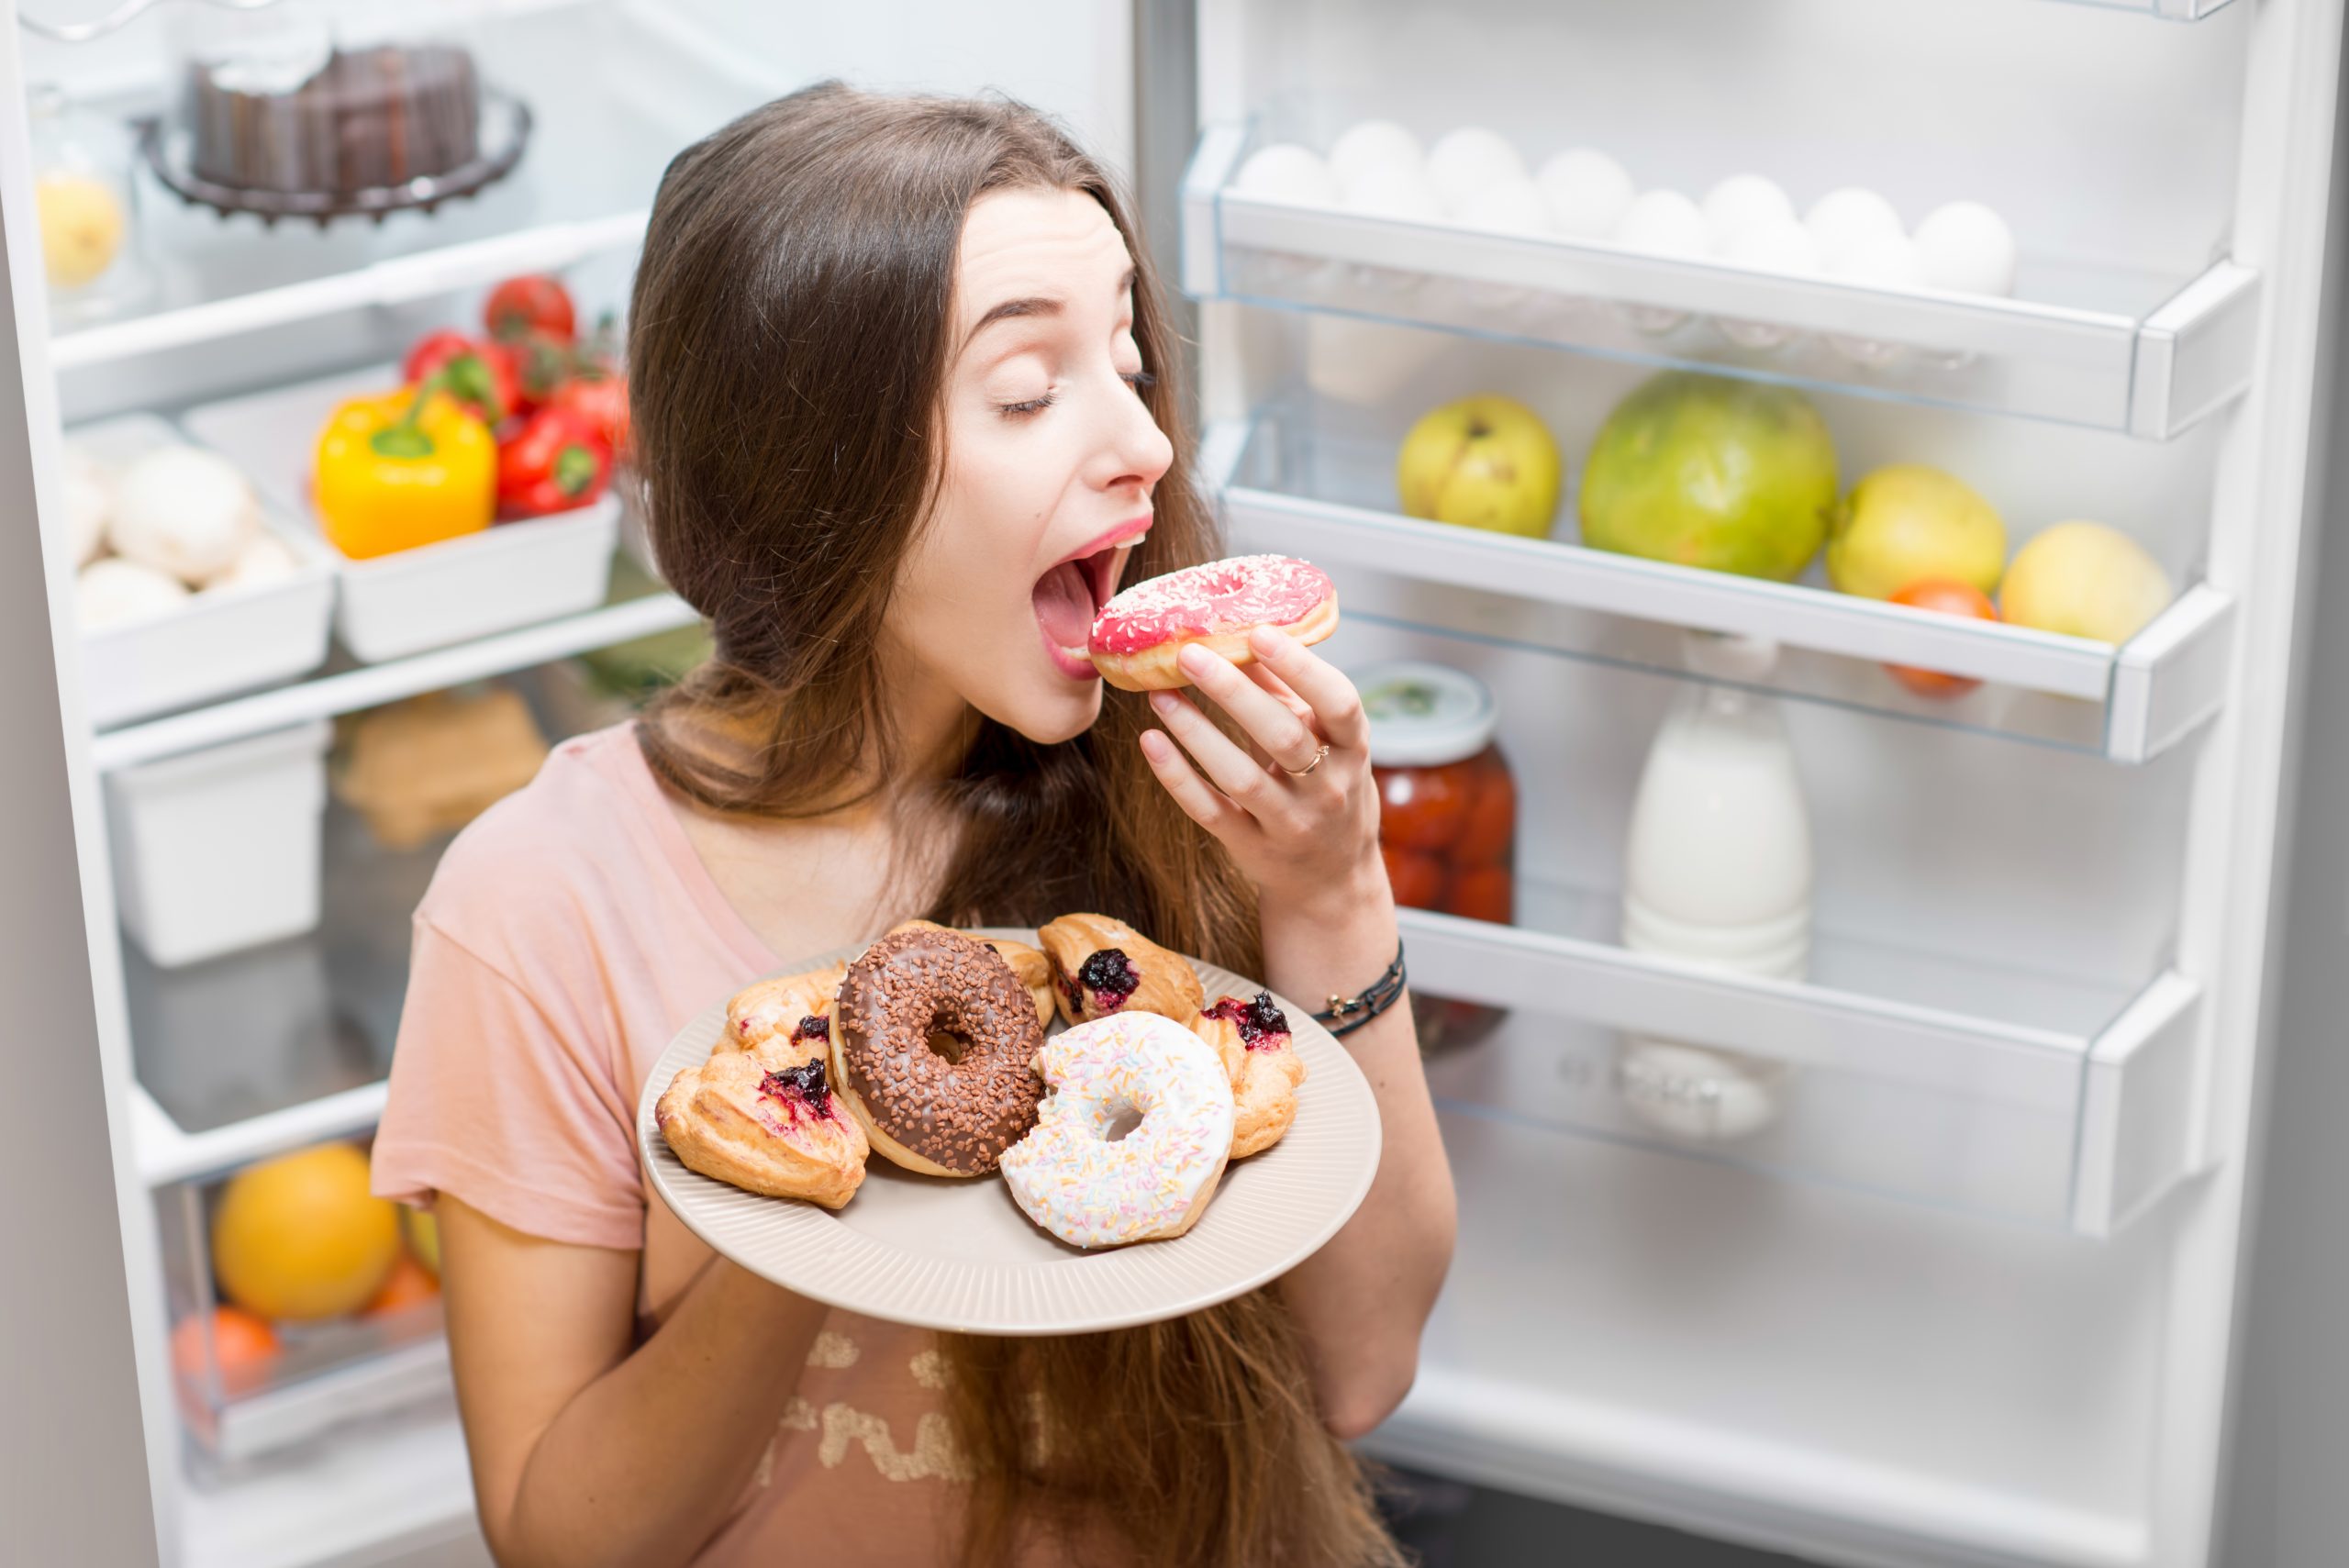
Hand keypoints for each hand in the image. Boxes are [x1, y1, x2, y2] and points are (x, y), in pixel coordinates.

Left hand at [1137, 627, 1387, 924]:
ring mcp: (1289, 823)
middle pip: (1282, 736)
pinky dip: (1177, 777)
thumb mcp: (1326, 741)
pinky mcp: (1251, 847)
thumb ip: (1287, 691)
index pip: (1338, 704)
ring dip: (1196, 731)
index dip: (1302, 669)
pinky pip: (1210, 811)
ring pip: (1240, 777)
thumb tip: (1242, 632)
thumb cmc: (1327, 786)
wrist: (1333, 878)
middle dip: (1233, 693)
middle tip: (1189, 654)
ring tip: (1159, 693)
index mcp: (1353, 750)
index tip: (1260, 634)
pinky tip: (1150, 741)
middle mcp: (1327, 789)